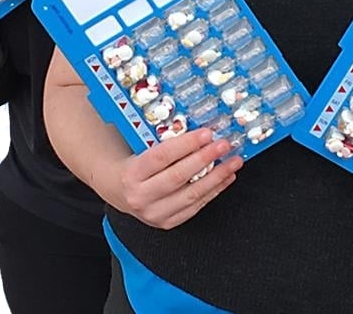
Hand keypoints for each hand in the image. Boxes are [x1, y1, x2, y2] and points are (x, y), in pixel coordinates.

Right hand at [101, 129, 241, 230]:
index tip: (207, 133)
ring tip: (233, 162)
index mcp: (132, 173)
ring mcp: (154, 213)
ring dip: (217, 177)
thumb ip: (164, 140)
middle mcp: (141, 196)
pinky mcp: (167, 223)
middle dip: (205, 159)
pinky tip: (225, 178)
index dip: (186, 144)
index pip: (162, 156)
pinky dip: (213, 191)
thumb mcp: (141, 148)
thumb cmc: (135, 164)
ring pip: (191, 195)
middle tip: (224, 145)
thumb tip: (200, 129)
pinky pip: (195, 207)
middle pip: (178, 176)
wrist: (119, 191)